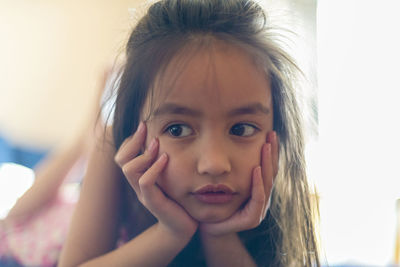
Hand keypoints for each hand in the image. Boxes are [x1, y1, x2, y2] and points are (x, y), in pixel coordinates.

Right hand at [114, 122, 197, 239]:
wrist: (182, 227)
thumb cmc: (178, 198)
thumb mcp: (170, 175)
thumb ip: (164, 160)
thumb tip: (168, 136)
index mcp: (139, 177)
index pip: (123, 155)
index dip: (130, 139)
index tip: (144, 125)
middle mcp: (137, 184)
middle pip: (121, 160)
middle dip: (133, 141)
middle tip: (146, 128)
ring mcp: (144, 194)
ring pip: (129, 170)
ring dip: (144, 154)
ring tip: (158, 143)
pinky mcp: (153, 203)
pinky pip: (145, 183)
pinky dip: (154, 168)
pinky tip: (166, 158)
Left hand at [199, 131, 278, 235]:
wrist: (207, 226)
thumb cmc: (214, 201)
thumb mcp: (223, 179)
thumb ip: (231, 164)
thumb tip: (232, 135)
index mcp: (257, 187)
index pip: (268, 166)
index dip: (270, 150)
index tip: (269, 132)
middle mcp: (261, 197)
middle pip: (271, 172)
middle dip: (272, 152)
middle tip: (271, 134)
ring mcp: (258, 209)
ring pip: (267, 183)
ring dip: (267, 163)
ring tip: (265, 146)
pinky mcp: (251, 219)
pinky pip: (258, 198)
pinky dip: (257, 183)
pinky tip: (256, 168)